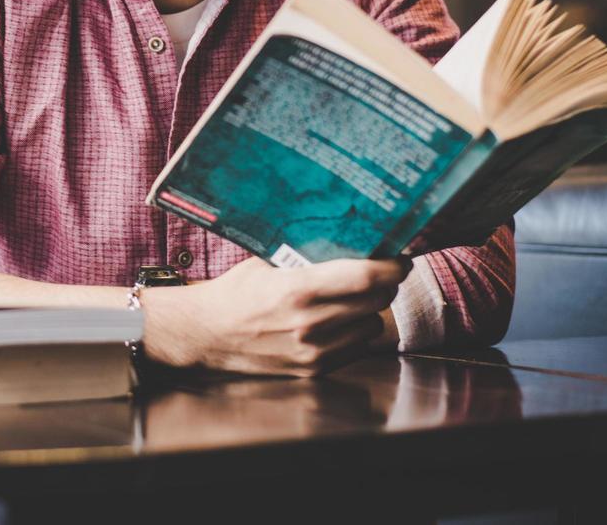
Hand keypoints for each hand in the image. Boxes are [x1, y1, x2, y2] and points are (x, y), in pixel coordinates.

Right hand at [140, 256, 409, 376]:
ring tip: (354, 298)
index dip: (391, 266)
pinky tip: (339, 321)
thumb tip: (349, 237)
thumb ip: (307, 255)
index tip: (399, 258)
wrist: (207, 334)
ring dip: (370, 310)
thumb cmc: (236, 292)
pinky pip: (357, 348)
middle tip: (381, 272)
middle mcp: (310, 324)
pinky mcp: (314, 370)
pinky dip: (356, 332)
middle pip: (377, 301)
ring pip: (373, 327)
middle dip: (384, 284)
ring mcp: (314, 351)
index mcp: (298, 290)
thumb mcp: (268, 262)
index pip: (366, 278)